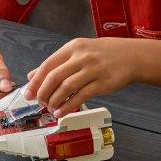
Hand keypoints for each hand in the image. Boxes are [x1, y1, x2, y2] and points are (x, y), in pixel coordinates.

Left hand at [23, 37, 139, 116]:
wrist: (132, 56)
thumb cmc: (102, 55)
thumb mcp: (78, 52)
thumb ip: (55, 63)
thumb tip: (32, 76)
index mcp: (72, 48)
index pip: (47, 65)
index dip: (35, 82)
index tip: (28, 93)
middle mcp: (82, 57)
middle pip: (54, 77)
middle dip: (43, 93)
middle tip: (39, 103)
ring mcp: (93, 69)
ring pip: (66, 88)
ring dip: (55, 101)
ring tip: (51, 108)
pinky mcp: (103, 83)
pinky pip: (81, 96)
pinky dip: (68, 106)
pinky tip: (62, 112)